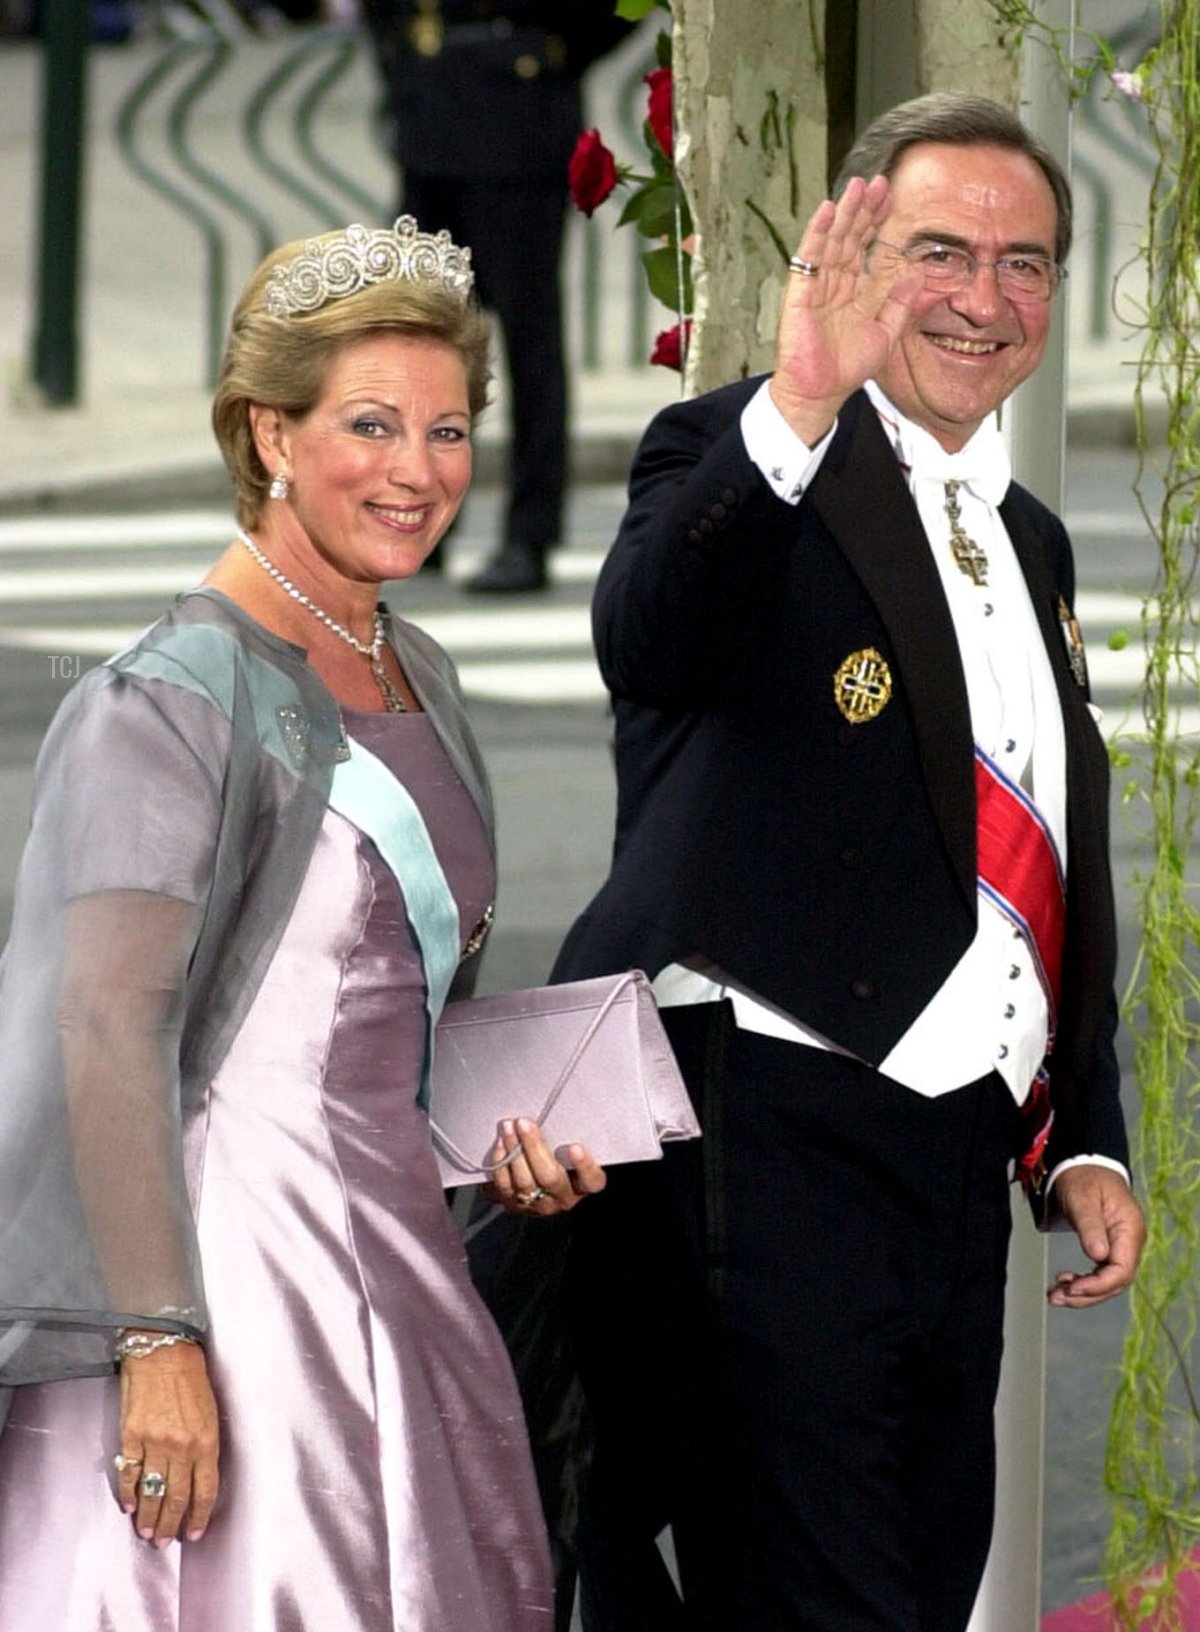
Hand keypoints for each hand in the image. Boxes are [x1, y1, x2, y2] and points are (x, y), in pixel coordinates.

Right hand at [116, 1339, 219, 1544]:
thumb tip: (198, 1478)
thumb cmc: (191, 1379)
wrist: (163, 1352)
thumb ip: (205, 1447)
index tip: (193, 1534)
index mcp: (206, 1441)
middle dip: (171, 1524)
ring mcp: (155, 1443)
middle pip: (177, 1497)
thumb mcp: (210, 1413)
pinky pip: (130, 1473)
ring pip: (153, 1491)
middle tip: (164, 1542)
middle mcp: (182, 1446)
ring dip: (150, 1516)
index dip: (198, 1516)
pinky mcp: (132, 1436)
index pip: (205, 1490)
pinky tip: (130, 1506)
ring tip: (147, 1533)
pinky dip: (129, 1493)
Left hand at [481, 1118, 606, 1215]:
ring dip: (513, 1152)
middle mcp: (563, 1198)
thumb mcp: (568, 1143)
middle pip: (549, 1178)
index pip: (591, 1180)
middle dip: (534, 1147)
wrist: (533, 1169)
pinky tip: (499, 1145)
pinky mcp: (514, 1205)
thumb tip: (549, 1111)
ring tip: (508, 1128)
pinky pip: (505, 1189)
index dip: (584, 1166)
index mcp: (583, 1184)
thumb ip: (567, 1134)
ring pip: (524, 1183)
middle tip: (523, 1123)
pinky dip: (500, 1164)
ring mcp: (538, 1205)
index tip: (575, 1147)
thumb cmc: (558, 1150)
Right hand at [770, 173, 924, 446]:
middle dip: (864, 209)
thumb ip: (900, 304)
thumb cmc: (848, 368)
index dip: (878, 221)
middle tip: (879, 182)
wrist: (821, 391)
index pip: (866, 245)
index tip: (892, 197)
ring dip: (845, 212)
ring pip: (832, 239)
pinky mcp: (800, 292)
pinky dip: (818, 233)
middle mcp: (835, 281)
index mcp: (854, 288)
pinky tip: (829, 211)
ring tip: (857, 186)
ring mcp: (816, 284)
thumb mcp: (886, 334)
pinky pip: (809, 256)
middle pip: (850, 236)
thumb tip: (917, 273)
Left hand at [1047, 1164, 1145, 1309]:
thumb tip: (1099, 1256)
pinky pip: (1101, 1273)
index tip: (1074, 1288)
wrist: (1084, 1165)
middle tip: (1057, 1298)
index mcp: (1129, 1229)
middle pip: (1115, 1281)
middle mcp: (1130, 1242)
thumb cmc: (1084, 1177)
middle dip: (1087, 1295)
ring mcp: (1121, 1246)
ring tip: (1056, 1295)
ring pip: (1108, 1282)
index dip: (1099, 1284)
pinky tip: (1066, 1282)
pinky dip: (1083, 1282)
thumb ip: (1090, 1226)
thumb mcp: (1082, 1198)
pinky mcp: (1110, 1248)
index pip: (1122, 1270)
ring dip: (1083, 1293)